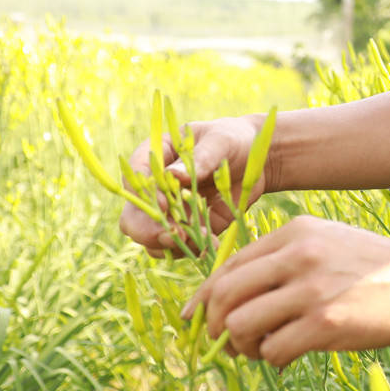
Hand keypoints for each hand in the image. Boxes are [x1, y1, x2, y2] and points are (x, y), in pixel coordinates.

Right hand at [119, 115, 273, 255]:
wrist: (256, 160)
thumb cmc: (233, 140)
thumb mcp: (220, 141)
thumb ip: (200, 158)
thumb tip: (173, 175)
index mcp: (156, 157)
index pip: (135, 178)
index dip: (143, 195)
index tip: (163, 204)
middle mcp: (156, 189)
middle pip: (133, 217)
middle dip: (148, 230)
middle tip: (173, 235)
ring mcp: (170, 211)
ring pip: (151, 239)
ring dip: (171, 245)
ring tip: (201, 239)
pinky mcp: (189, 228)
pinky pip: (178, 247)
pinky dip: (191, 250)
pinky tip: (213, 243)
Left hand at [182, 215, 389, 366]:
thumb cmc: (371, 265)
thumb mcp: (324, 242)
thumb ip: (281, 260)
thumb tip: (231, 300)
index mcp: (292, 233)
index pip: (227, 268)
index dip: (203, 299)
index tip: (195, 322)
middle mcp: (297, 256)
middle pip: (225, 297)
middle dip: (215, 327)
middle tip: (228, 344)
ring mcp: (312, 289)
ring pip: (241, 325)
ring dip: (244, 347)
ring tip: (263, 351)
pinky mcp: (327, 322)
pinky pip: (273, 349)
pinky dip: (272, 360)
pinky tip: (288, 358)